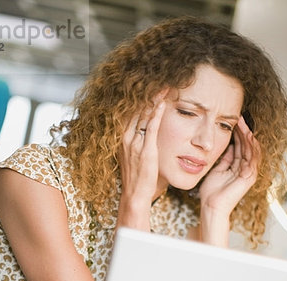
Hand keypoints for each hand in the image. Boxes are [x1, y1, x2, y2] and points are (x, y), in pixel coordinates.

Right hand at [117, 90, 167, 229]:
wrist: (134, 195)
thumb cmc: (137, 177)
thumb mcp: (133, 155)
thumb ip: (138, 141)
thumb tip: (145, 129)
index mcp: (122, 137)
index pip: (130, 111)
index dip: (140, 97)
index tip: (150, 85)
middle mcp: (125, 137)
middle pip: (136, 109)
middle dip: (148, 93)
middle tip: (159, 78)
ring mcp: (134, 143)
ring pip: (143, 115)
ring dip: (154, 99)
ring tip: (164, 85)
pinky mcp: (145, 150)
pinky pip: (151, 127)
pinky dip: (157, 113)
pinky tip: (163, 102)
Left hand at [199, 116, 260, 217]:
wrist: (211, 206)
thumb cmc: (211, 192)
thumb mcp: (217, 169)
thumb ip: (224, 158)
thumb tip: (228, 146)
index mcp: (237, 168)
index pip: (240, 147)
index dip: (237, 134)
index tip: (233, 121)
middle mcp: (245, 169)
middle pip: (247, 146)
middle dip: (243, 131)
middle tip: (239, 117)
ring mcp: (249, 173)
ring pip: (251, 149)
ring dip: (248, 135)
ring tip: (243, 123)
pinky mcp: (250, 176)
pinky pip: (253, 157)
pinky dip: (252, 146)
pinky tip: (248, 135)